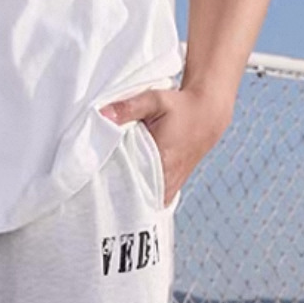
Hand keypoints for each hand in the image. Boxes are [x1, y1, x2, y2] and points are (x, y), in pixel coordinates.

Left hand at [99, 86, 232, 206]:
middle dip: (115, 193)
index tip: (96, 182)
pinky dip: (138, 196)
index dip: (110, 186)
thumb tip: (102, 114)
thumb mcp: (154, 100)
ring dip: (127, 196)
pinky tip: (125, 189)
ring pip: (142, 202)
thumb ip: (127, 107)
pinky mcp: (171, 188)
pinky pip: (150, 200)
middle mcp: (167, 180)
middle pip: (132, 197)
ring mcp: (170, 188)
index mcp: (161, 162)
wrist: (207, 114)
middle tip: (98, 185)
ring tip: (109, 188)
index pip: (128, 185)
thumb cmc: (180, 106)